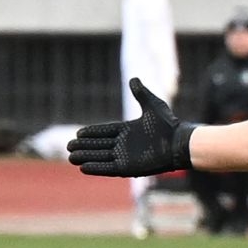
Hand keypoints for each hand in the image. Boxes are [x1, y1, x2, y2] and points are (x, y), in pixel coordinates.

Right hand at [66, 78, 196, 177]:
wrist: (178, 143)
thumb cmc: (168, 125)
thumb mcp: (152, 105)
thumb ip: (141, 94)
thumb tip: (133, 79)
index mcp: (127, 131)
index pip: (104, 132)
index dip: (91, 133)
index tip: (78, 133)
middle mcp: (124, 145)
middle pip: (98, 145)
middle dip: (84, 146)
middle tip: (68, 146)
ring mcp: (126, 157)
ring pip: (100, 156)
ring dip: (86, 157)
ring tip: (70, 157)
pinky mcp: (129, 168)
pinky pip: (108, 168)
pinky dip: (96, 168)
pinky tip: (83, 167)